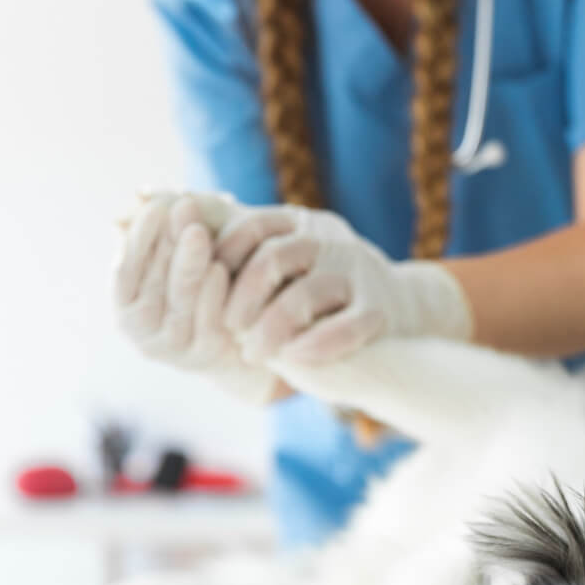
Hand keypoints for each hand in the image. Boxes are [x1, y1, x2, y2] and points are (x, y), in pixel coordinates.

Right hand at [112, 191, 283, 403]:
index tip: (157, 205)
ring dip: (187, 264)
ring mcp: (170, 347)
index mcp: (124, 304)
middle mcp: (139, 330)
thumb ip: (163, 227)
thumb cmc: (201, 281)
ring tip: (198, 232)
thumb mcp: (180, 253)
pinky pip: (206, 322)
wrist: (236, 331)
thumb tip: (142, 193)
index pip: (124, 268)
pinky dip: (211, 294)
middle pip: (152, 282)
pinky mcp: (203, 356)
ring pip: (177, 301)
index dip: (140, 236)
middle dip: (168, 241)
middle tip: (183, 207)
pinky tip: (221, 267)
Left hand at [212, 205, 473, 365]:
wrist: (403, 306)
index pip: (253, 225)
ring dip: (271, 329)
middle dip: (243, 297)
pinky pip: (346, 325)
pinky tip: (295, 361)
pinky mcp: (380, 309)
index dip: (225, 256)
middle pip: (275, 257)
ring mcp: (357, 272)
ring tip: (253, 354)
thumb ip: (248, 248)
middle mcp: (330, 241)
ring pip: (305, 294)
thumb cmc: (326, 288)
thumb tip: (182, 234)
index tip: (207, 287)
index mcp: (304, 223)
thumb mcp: (293, 257)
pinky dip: (316, 344)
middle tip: (228, 328)